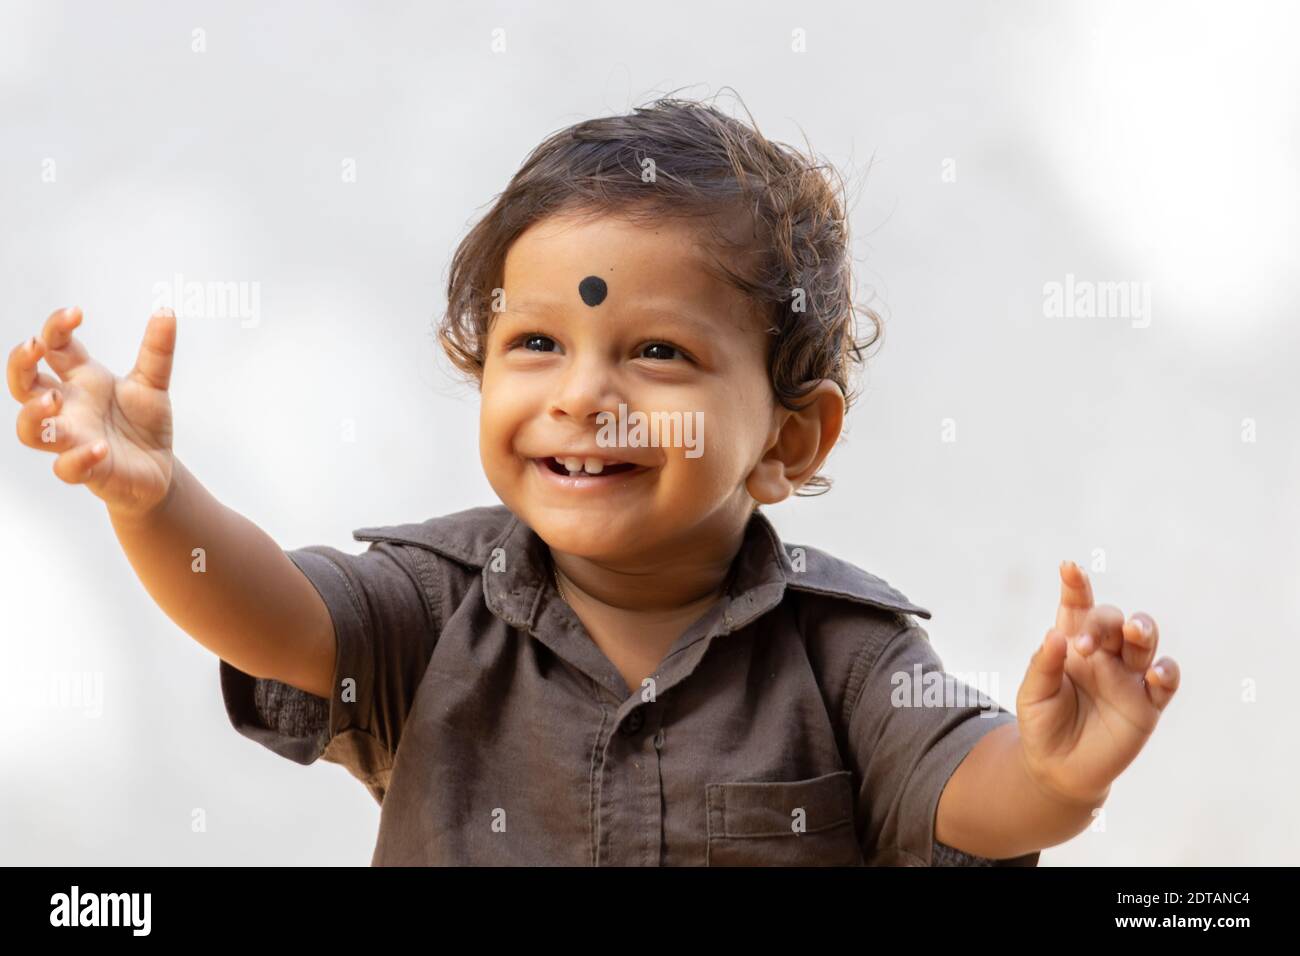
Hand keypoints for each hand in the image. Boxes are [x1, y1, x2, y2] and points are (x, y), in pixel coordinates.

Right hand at [9, 305, 177, 516]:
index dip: (56, 328)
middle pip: (22, 384)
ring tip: (52, 400)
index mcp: (79, 380)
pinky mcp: (85, 470)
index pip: (53, 347)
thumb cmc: (143, 423)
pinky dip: (79, 457)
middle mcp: (67, 408)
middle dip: (20, 365)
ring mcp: (71, 439)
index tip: (77, 313)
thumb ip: (158, 350)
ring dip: (34, 414)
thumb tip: (167, 311)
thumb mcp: (154, 383)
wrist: (158, 468)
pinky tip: (101, 447)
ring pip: (29, 430)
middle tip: (34, 346)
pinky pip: (66, 467)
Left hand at [1015, 561, 1179, 806]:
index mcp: (1073, 644)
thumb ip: (1043, 665)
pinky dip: (1166, 672)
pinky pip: (1166, 680)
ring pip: (1145, 641)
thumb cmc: (1042, 724)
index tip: (1068, 567)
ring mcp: (1128, 677)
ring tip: (1133, 631)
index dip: (1076, 585)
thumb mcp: (1033, 695)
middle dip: (1105, 622)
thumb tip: (1056, 635)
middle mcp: (1104, 654)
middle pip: (1115, 620)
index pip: (1078, 607)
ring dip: (1142, 630)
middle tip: (1084, 644)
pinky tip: (1155, 673)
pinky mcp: (1147, 704)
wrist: (1058, 768)